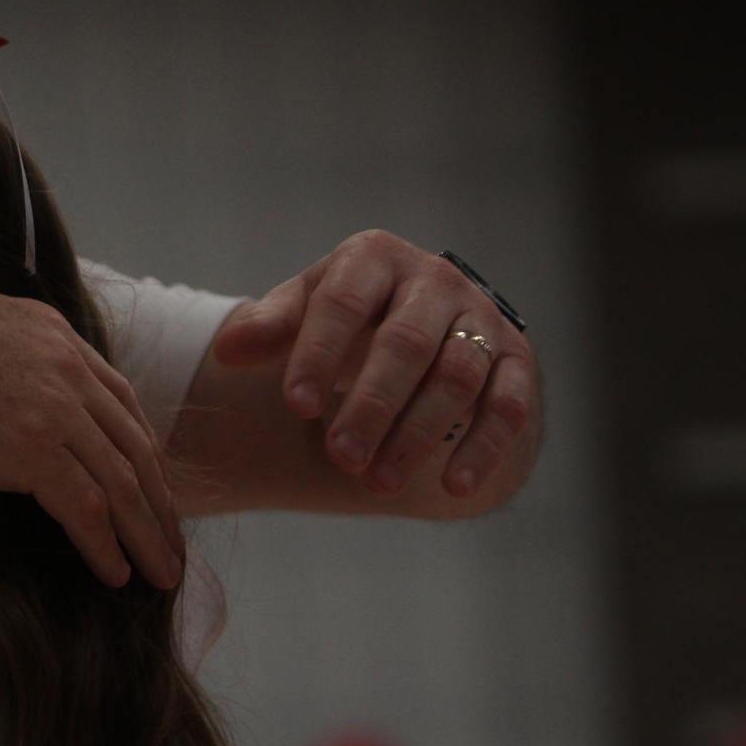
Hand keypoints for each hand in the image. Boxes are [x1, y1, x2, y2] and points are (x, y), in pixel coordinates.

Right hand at [0, 276, 185, 590]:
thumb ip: (15, 353)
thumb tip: (10, 378)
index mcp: (60, 339)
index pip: (122, 403)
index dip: (142, 454)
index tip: (153, 489)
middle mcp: (70, 371)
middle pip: (136, 448)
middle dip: (161, 502)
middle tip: (174, 545)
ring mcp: (54, 409)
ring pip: (122, 484)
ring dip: (148, 535)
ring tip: (162, 574)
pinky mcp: (30, 448)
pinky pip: (86, 508)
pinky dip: (106, 546)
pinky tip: (116, 573)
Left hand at [211, 230, 538, 502]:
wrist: (433, 317)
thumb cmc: (353, 313)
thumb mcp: (307, 308)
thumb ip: (271, 326)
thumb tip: (228, 349)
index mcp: (373, 258)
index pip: (343, 303)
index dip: (318, 352)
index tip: (294, 405)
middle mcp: (435, 280)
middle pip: (405, 343)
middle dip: (371, 404)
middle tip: (340, 456)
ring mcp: (481, 319)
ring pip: (456, 376)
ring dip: (418, 433)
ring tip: (376, 482)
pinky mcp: (517, 359)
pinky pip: (509, 405)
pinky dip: (484, 448)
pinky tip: (453, 488)